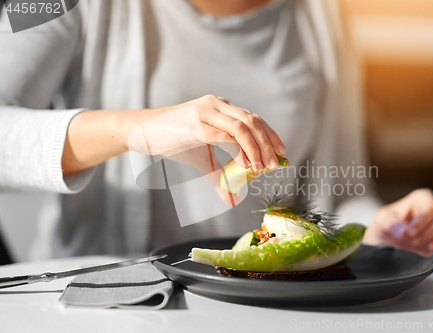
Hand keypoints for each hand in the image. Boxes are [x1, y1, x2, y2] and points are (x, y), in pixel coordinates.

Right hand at [63, 95, 284, 205]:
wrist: (143, 134)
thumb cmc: (174, 142)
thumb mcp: (204, 161)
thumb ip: (221, 177)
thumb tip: (233, 200)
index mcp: (221, 108)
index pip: (254, 119)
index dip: (271, 135)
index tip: (281, 153)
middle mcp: (216, 105)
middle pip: (252, 121)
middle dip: (267, 144)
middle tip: (274, 165)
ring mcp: (204, 112)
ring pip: (242, 127)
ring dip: (256, 148)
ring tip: (261, 168)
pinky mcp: (194, 124)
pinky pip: (223, 136)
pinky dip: (238, 150)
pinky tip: (245, 165)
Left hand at [363, 189, 432, 254]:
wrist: (391, 239)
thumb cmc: (388, 225)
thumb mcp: (383, 221)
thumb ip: (391, 224)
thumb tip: (402, 231)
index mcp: (421, 198)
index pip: (430, 207)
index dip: (421, 222)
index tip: (409, 234)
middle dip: (429, 232)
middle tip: (414, 242)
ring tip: (428, 248)